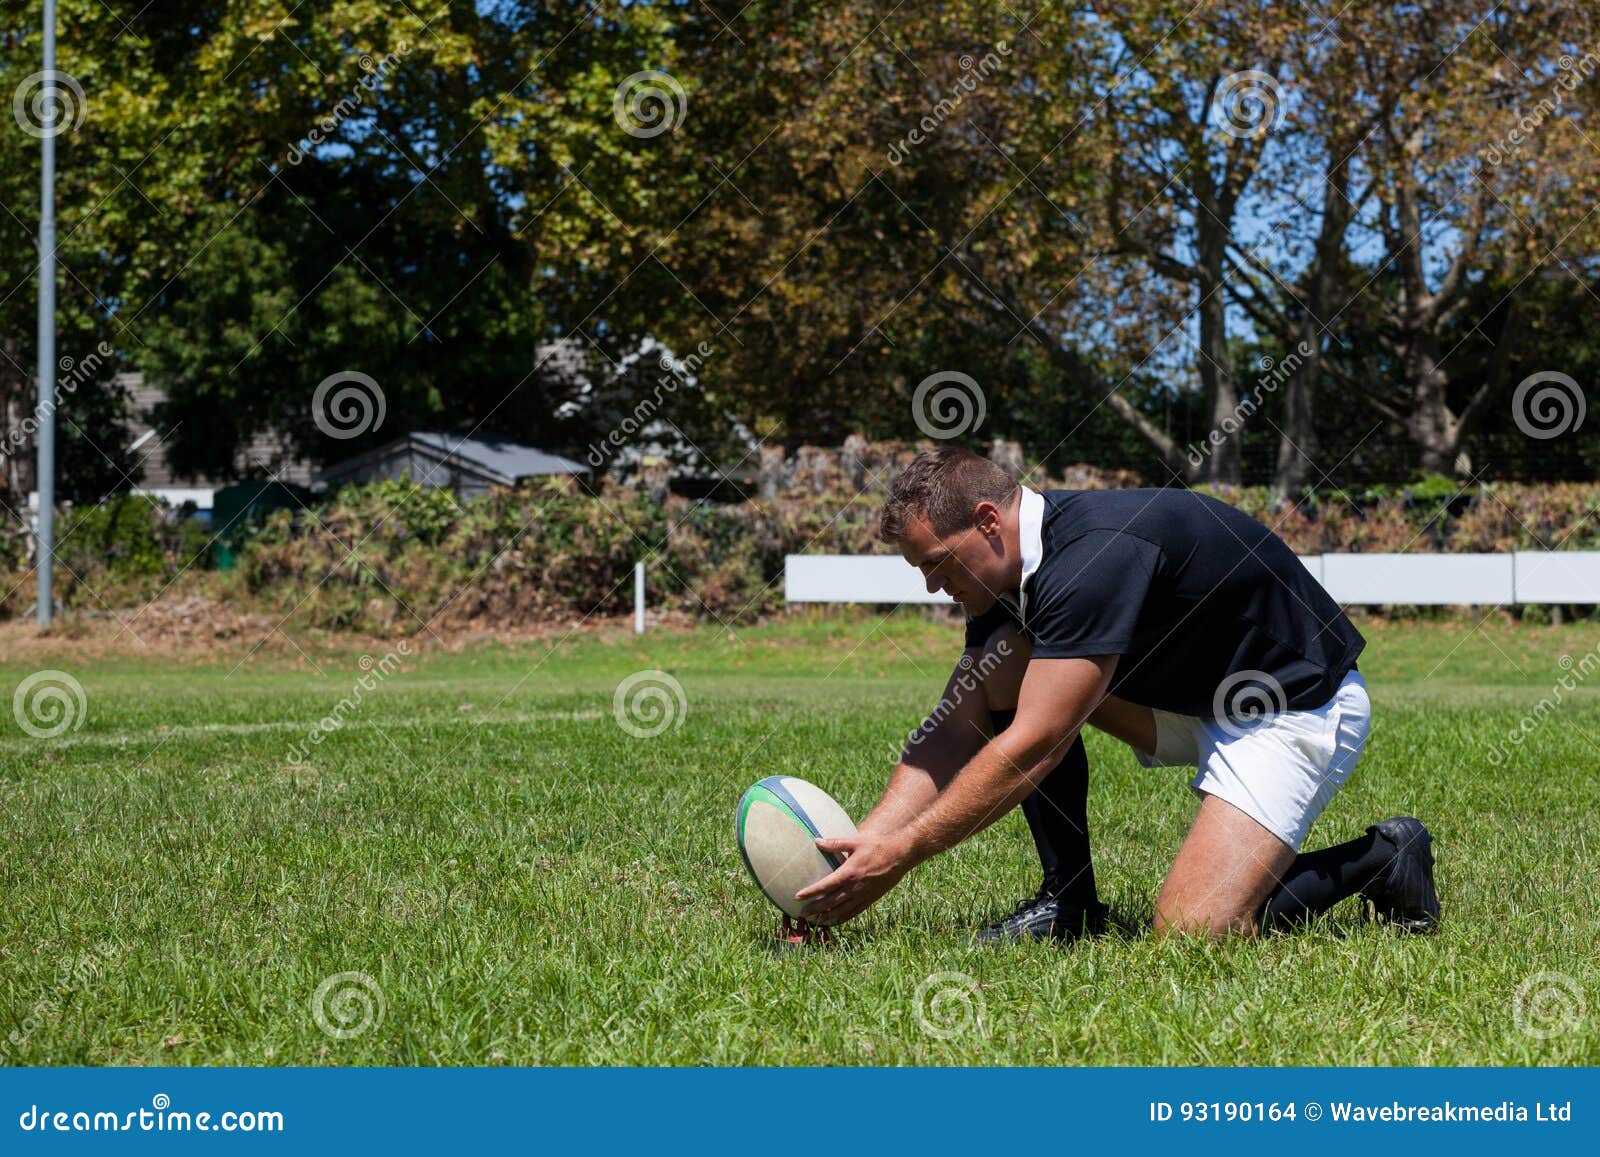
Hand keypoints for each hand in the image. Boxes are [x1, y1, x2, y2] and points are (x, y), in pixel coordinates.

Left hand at [794, 831, 917, 925]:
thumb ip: (835, 843)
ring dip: (827, 916)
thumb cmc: (877, 846)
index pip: (825, 886)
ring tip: (815, 920)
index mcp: (849, 873)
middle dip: (815, 908)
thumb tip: (817, 841)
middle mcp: (855, 887)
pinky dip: (843, 917)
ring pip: (841, 910)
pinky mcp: (871, 899)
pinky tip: (835, 920)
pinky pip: (854, 912)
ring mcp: (863, 895)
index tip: (798, 896)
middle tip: (802, 914)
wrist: (900, 855)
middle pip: (830, 902)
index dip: (811, 892)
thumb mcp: (855, 841)